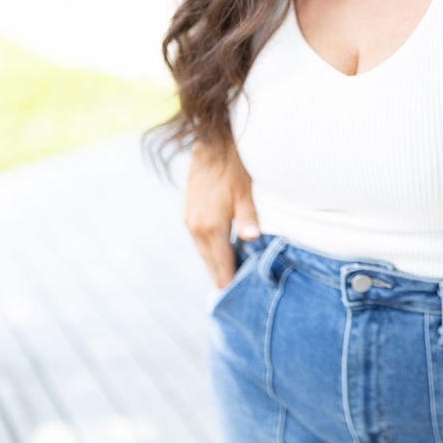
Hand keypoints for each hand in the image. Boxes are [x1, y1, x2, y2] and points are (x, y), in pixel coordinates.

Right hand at [184, 139, 261, 289]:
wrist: (212, 142)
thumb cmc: (234, 165)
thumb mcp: (246, 191)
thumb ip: (249, 217)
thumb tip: (252, 240)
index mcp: (210, 227)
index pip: (221, 266)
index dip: (232, 283)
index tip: (242, 300)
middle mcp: (195, 228)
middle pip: (211, 264)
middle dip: (225, 278)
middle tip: (242, 297)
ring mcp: (190, 221)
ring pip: (205, 253)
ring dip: (218, 264)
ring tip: (234, 279)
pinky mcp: (190, 213)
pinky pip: (201, 241)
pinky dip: (212, 251)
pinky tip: (225, 254)